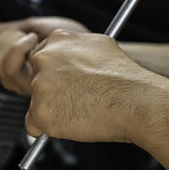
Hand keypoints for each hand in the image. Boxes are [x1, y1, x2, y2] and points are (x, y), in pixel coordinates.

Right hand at [0, 17, 88, 95]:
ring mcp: (20, 80)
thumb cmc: (69, 38)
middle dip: (0, 36)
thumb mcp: (31, 25)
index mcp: (7, 59)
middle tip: (18, 33)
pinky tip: (33, 43)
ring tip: (29, 38)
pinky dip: (18, 47)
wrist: (90, 46)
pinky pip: (10, 66)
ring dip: (11, 41)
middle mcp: (11, 74)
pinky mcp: (29, 84)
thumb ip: (2, 29)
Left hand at [25, 29, 168, 143]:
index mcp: (58, 40)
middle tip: (73, 99)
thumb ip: (77, 48)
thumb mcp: (101, 45)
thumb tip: (73, 54)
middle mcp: (44, 59)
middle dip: (51, 92)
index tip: (64, 84)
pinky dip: (47, 129)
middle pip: (35, 80)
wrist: (135, 101)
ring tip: (78, 110)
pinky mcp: (41, 112)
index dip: (54, 75)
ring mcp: (40, 86)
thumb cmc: (124, 78)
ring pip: (36, 103)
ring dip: (52, 110)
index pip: (41, 59)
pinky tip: (68, 124)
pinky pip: (33, 126)